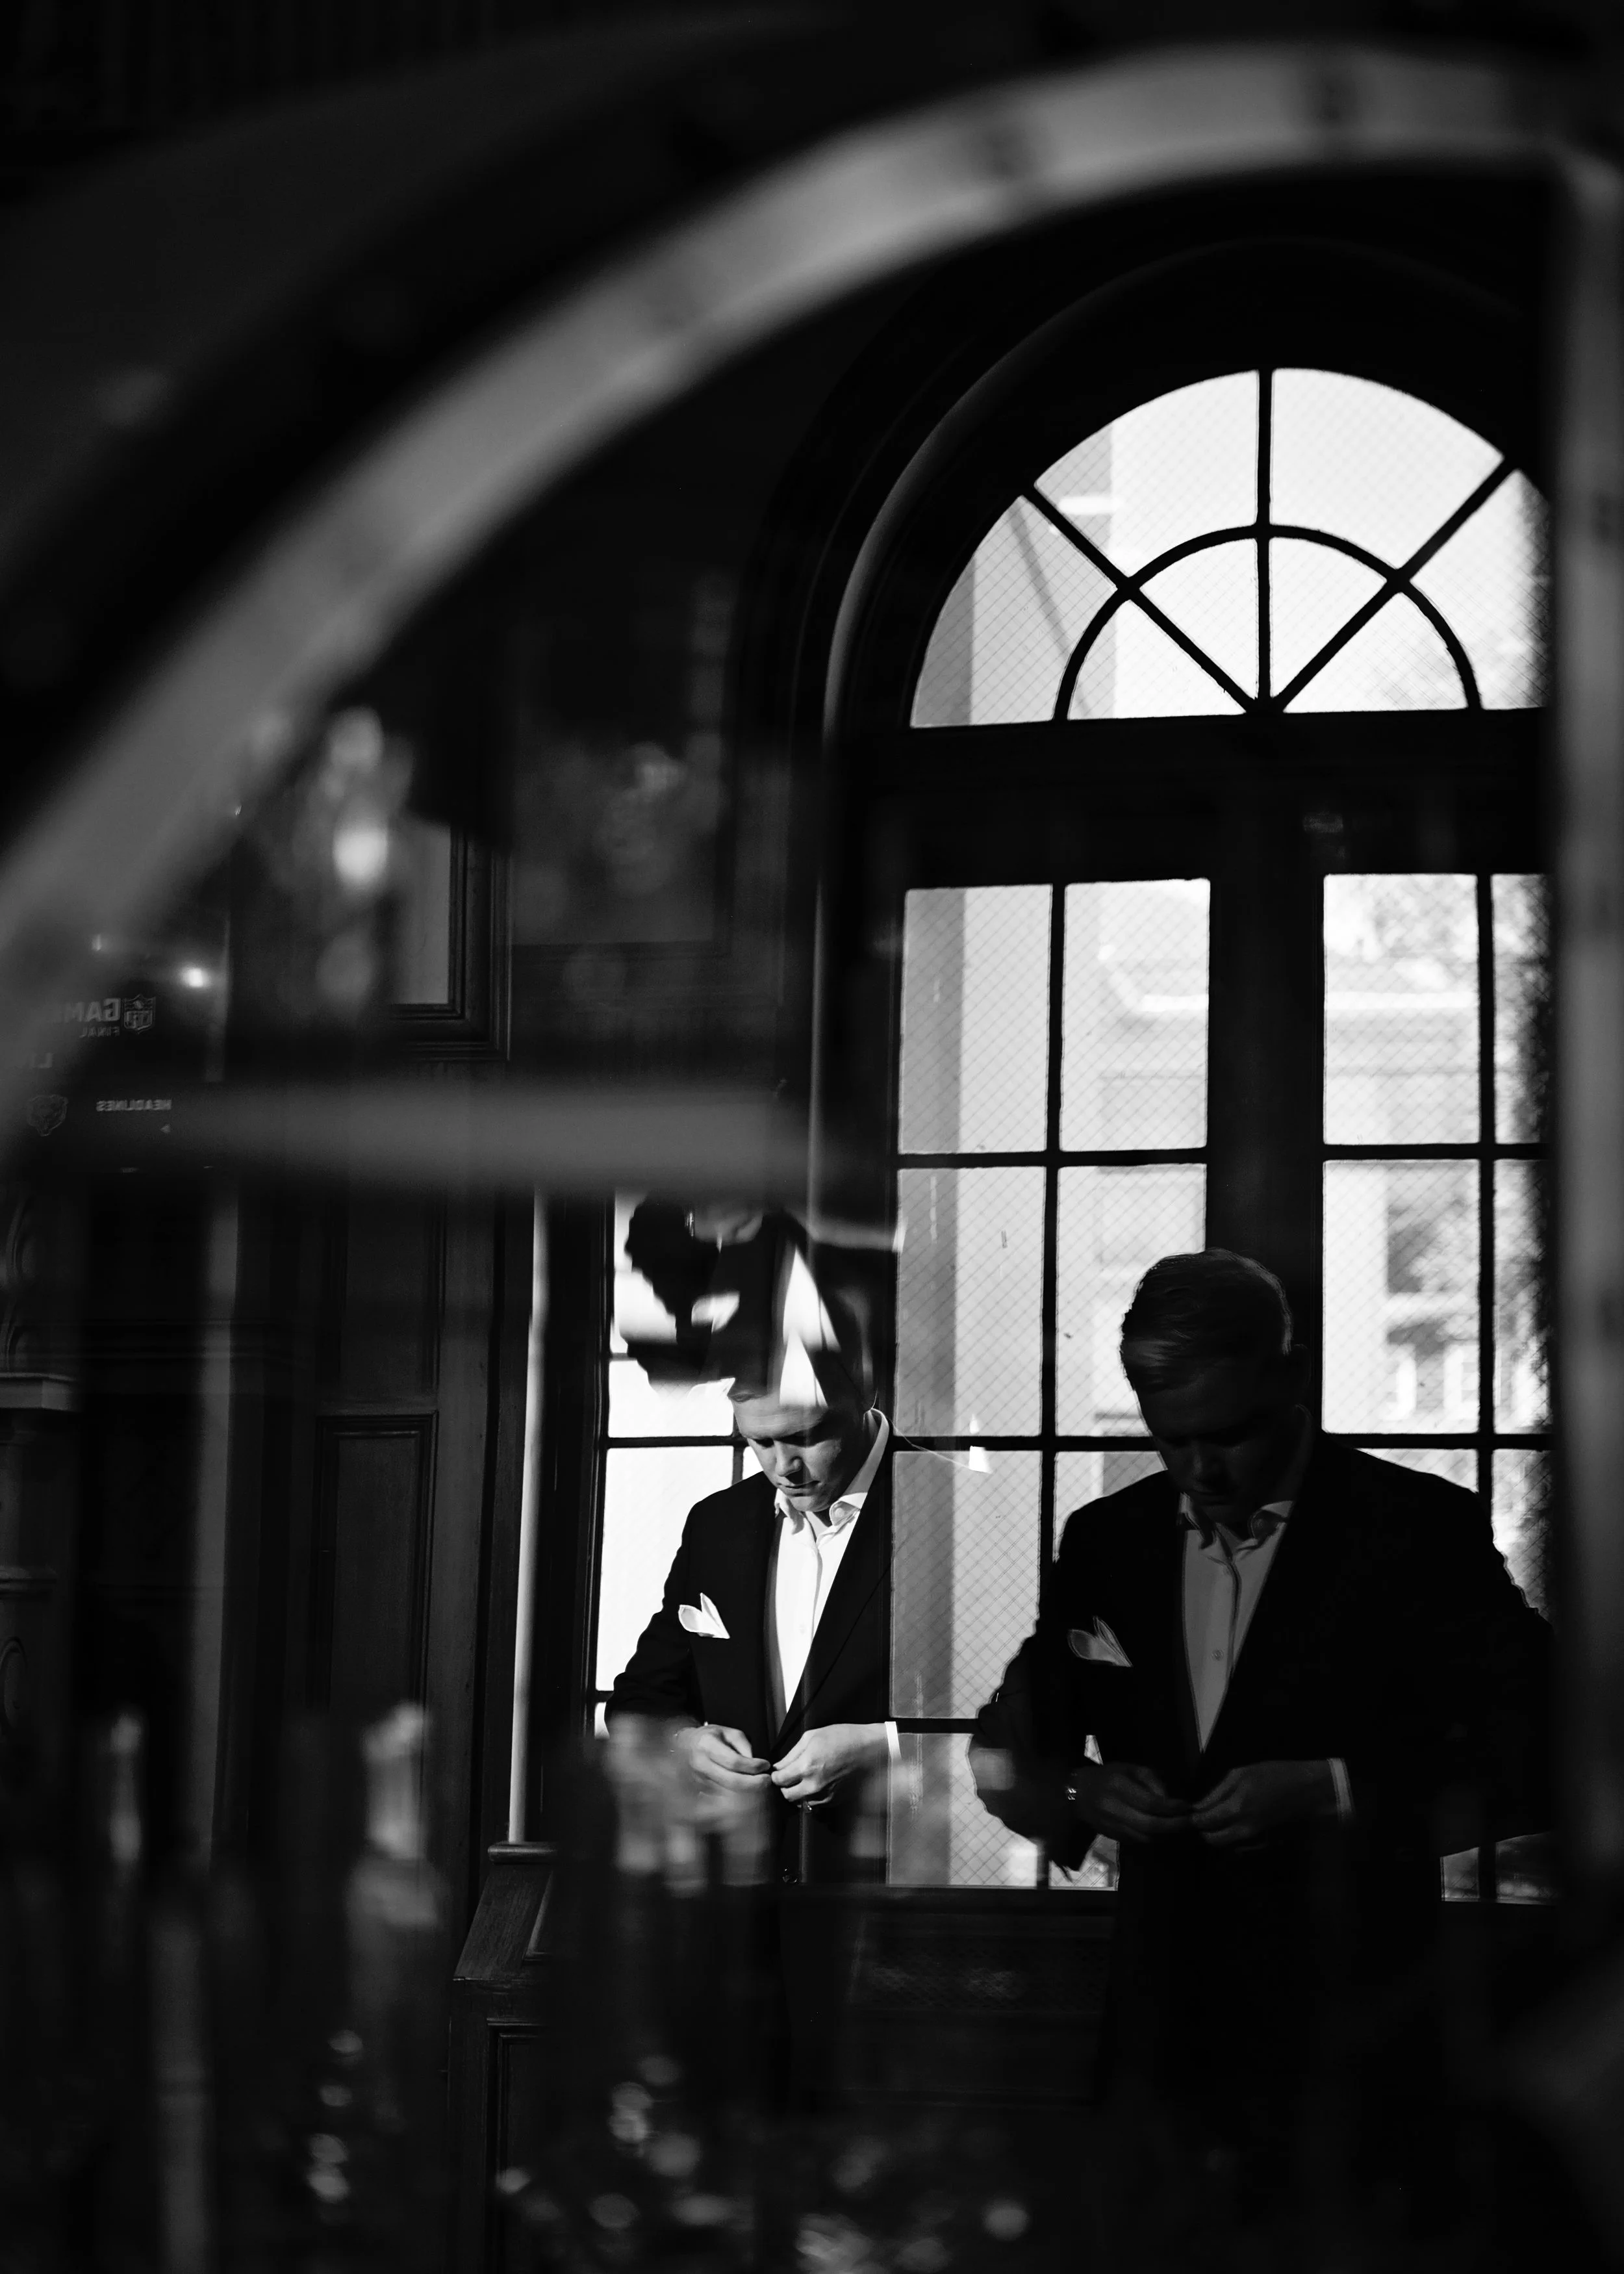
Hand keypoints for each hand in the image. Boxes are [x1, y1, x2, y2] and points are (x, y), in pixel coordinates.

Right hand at [675, 1723, 770, 1793]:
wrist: (687, 1745)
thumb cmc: (712, 1736)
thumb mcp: (730, 1733)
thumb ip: (744, 1747)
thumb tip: (758, 1765)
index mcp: (707, 1746)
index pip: (733, 1761)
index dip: (752, 1766)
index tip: (766, 1765)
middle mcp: (700, 1765)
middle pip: (731, 1782)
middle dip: (753, 1784)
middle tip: (767, 1781)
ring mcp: (699, 1780)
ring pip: (728, 1792)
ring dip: (748, 1791)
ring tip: (760, 1785)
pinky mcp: (701, 1790)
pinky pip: (723, 1796)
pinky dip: (738, 1796)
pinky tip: (748, 1789)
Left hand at [771, 1723, 889, 1805]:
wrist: (871, 1750)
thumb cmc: (843, 1737)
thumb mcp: (812, 1736)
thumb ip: (792, 1754)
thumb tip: (779, 1766)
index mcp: (807, 1766)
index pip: (779, 1780)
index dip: (776, 1775)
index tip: (779, 1771)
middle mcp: (814, 1785)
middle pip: (787, 1796)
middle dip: (785, 1787)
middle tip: (789, 1777)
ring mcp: (825, 1795)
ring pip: (801, 1802)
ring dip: (799, 1793)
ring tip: (805, 1780)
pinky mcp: (835, 1801)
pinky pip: (816, 1804)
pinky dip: (813, 1796)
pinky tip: (819, 1783)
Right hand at [1069, 1760, 1188, 1844]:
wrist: (1078, 1794)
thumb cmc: (1108, 1776)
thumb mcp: (1129, 1768)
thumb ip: (1151, 1780)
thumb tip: (1170, 1799)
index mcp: (1118, 1787)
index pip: (1150, 1803)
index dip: (1172, 1807)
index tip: (1188, 1806)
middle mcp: (1114, 1809)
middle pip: (1150, 1825)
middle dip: (1174, 1826)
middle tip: (1191, 1821)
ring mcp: (1113, 1826)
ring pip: (1146, 1838)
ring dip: (1168, 1835)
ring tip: (1182, 1828)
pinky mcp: (1114, 1837)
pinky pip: (1140, 1842)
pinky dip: (1156, 1839)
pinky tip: (1166, 1832)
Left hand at [1191, 1760, 1336, 1849]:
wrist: (1309, 1790)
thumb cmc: (1276, 1775)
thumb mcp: (1243, 1773)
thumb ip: (1218, 1792)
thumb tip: (1199, 1806)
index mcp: (1237, 1807)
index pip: (1204, 1822)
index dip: (1194, 1819)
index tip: (1190, 1813)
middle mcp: (1244, 1829)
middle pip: (1212, 1840)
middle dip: (1203, 1830)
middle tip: (1203, 1817)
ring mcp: (1255, 1839)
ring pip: (1226, 1845)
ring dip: (1217, 1835)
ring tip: (1218, 1818)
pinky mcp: (1265, 1843)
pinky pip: (1241, 1846)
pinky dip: (1233, 1838)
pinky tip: (1235, 1823)